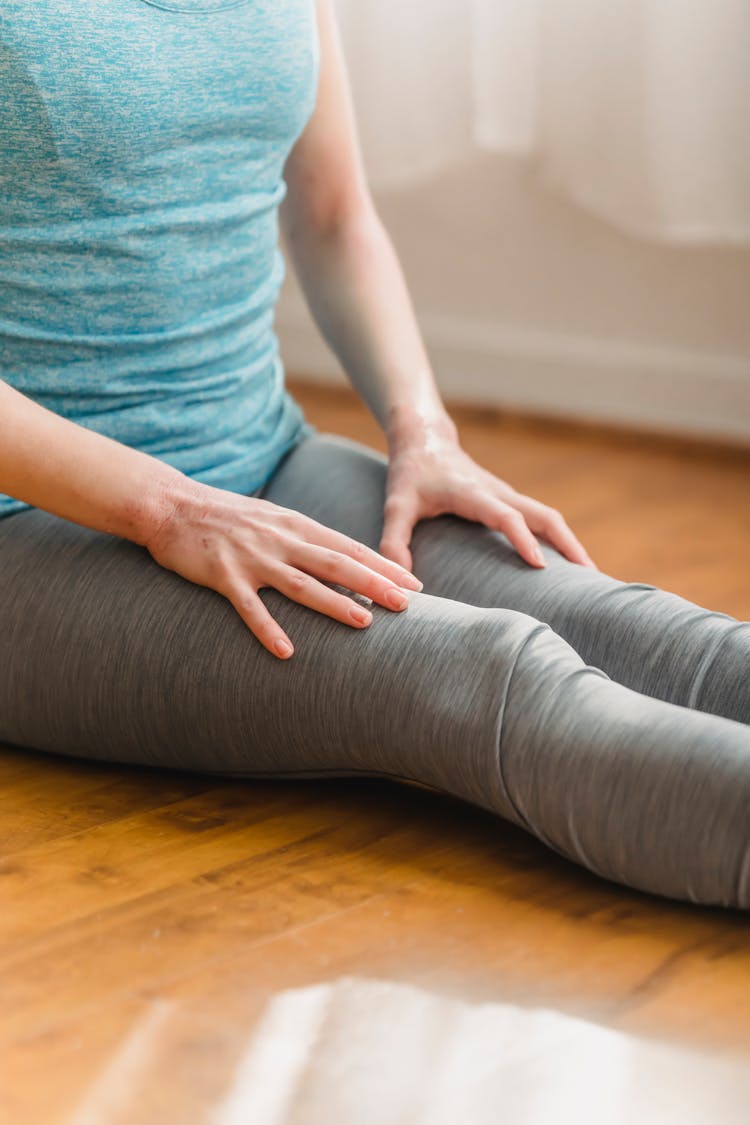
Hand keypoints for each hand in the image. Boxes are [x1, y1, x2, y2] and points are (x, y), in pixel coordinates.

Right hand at [143, 477, 422, 659]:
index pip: (349, 547)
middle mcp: (280, 539)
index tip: (414, 584)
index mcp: (295, 525)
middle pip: (336, 563)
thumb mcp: (272, 520)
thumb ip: (304, 539)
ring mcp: (252, 557)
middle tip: (408, 604)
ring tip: (365, 623)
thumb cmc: (224, 516)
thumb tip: (340, 561)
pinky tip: (286, 651)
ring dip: (335, 603)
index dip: (383, 566)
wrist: (169, 504)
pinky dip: (268, 629)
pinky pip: (249, 607)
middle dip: (375, 583)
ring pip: (301, 583)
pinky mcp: (222, 575)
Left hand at [380, 411, 597, 572]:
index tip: (541, 565)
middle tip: (590, 577)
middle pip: (544, 515)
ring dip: (571, 543)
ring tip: (591, 577)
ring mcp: (507, 496)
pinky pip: (541, 520)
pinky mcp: (509, 501)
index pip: (506, 515)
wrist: (424, 439)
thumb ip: (394, 541)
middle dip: (568, 544)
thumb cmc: (410, 474)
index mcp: (473, 492)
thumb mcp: (395, 505)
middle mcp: (497, 492)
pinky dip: (559, 539)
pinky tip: (568, 565)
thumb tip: (404, 581)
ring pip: (549, 517)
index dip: (523, 538)